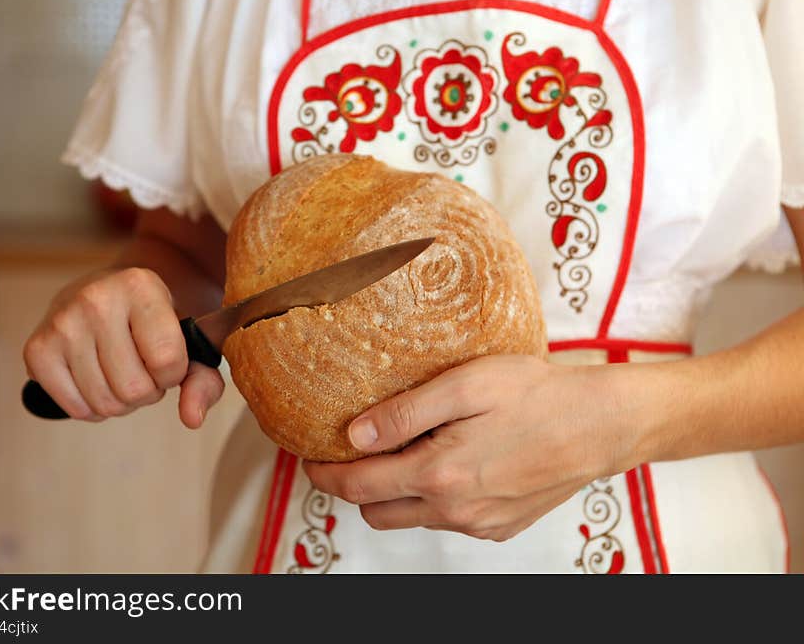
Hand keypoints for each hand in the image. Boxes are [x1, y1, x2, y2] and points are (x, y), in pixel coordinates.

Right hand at [23, 267, 223, 427]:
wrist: (110, 292)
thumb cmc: (156, 320)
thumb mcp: (191, 339)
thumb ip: (204, 380)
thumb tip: (192, 419)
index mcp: (140, 286)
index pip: (166, 361)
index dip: (173, 374)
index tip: (168, 359)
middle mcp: (95, 299)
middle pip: (134, 389)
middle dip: (148, 391)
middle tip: (143, 368)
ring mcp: (61, 323)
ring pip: (105, 403)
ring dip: (121, 401)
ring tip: (122, 372)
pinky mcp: (37, 349)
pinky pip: (75, 409)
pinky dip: (92, 407)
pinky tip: (97, 379)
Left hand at [303, 355, 646, 540]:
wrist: (603, 423)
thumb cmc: (538, 394)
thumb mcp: (466, 385)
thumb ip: (406, 413)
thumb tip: (355, 435)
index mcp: (440, 474)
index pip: (357, 486)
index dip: (323, 473)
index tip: (307, 456)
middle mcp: (455, 509)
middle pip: (376, 512)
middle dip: (353, 486)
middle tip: (350, 452)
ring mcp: (479, 522)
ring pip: (411, 518)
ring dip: (394, 492)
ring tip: (401, 450)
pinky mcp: (500, 525)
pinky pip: (447, 519)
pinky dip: (431, 497)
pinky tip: (447, 461)